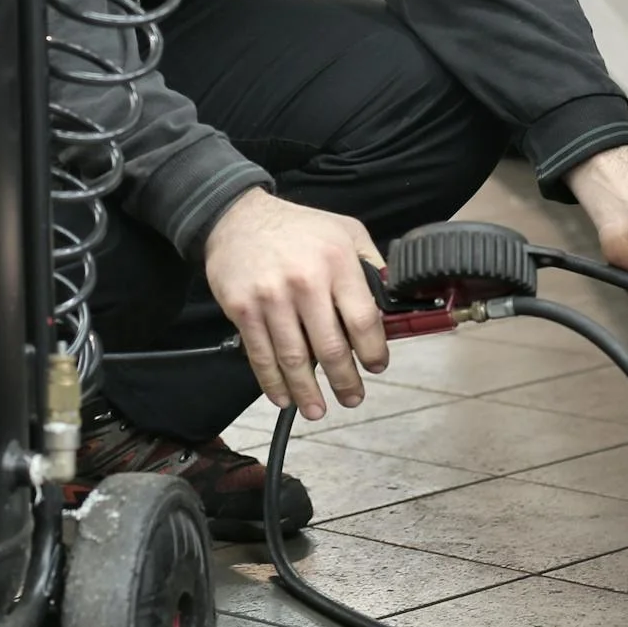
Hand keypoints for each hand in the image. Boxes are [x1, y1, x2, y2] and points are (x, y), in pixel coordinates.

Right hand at [202, 188, 387, 419]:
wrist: (236, 217)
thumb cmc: (298, 227)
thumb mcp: (346, 230)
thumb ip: (371, 263)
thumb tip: (391, 301)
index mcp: (337, 262)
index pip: (363, 320)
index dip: (373, 351)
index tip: (377, 366)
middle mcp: (305, 281)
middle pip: (330, 347)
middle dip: (344, 381)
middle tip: (353, 398)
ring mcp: (271, 298)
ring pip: (294, 358)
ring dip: (307, 391)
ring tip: (318, 410)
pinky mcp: (243, 309)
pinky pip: (261, 354)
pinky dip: (272, 382)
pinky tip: (283, 397)